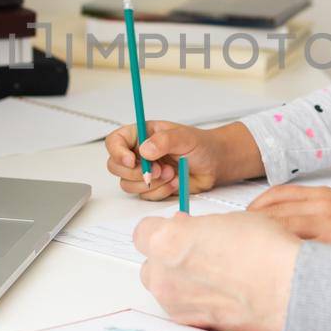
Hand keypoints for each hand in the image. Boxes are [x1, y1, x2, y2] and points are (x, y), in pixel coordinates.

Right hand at [103, 120, 260, 200]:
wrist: (215, 165)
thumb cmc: (202, 145)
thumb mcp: (185, 137)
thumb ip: (164, 141)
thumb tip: (145, 149)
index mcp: (142, 135)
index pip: (115, 141)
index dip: (117, 151)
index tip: (131, 160)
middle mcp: (139, 153)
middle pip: (116, 166)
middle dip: (135, 172)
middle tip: (158, 170)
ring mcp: (144, 171)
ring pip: (128, 184)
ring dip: (151, 183)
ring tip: (171, 174)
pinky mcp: (153, 187)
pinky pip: (144, 196)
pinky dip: (160, 192)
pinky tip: (175, 183)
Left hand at [133, 211, 299, 330]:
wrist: (289, 290)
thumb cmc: (265, 251)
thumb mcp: (227, 219)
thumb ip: (196, 228)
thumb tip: (190, 233)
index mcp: (167, 241)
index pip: (144, 232)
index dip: (163, 230)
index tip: (178, 230)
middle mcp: (163, 275)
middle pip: (151, 263)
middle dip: (169, 258)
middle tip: (200, 253)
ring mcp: (175, 305)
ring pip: (166, 288)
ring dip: (181, 281)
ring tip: (217, 276)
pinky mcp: (192, 325)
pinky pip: (184, 309)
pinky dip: (196, 302)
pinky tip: (223, 295)